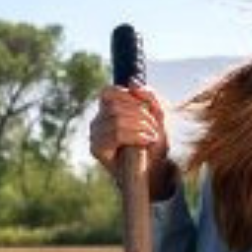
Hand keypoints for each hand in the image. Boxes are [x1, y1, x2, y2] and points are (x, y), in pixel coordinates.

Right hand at [88, 85, 178, 201]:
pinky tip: (146, 141)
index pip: (107, 92)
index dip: (127, 96)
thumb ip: (148, 96)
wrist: (153, 169)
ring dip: (140, 126)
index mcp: (107, 110)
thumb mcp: (157, 114)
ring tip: (152, 135)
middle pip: (115, 106)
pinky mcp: (96, 149)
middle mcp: (97, 121)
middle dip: (140, 114)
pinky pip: (115, 134)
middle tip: (154, 127)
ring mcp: (95, 135)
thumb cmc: (153, 141)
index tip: (145, 108)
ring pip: (117, 120)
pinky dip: (135, 136)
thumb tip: (131, 82)